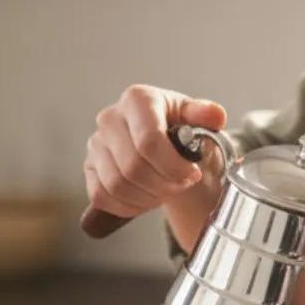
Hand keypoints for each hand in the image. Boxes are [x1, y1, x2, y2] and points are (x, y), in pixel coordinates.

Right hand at [84, 84, 226, 221]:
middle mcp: (110, 118)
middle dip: (164, 184)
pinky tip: (147, 198)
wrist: (161, 139)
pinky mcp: (88, 167)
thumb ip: (206, 115)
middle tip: (181, 185)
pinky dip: (129, 205)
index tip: (192, 174)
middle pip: (133, 166)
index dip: (173, 166)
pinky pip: (103, 196)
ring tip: (166, 191)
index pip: (149, 141)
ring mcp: (95, 143)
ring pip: (117, 185)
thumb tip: (216, 116)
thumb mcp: (195, 117)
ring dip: (148, 197)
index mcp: (138, 99)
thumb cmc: (179, 126)